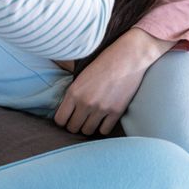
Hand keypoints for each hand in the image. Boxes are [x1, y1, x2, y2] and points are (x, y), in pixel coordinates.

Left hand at [53, 27, 171, 135]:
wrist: (128, 57)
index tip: (68, 117)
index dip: (63, 120)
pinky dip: (103, 126)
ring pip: (87, 131)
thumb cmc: (104, 61)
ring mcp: (101, 109)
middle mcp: (85, 102)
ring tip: (91, 118)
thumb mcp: (81, 74)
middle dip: (75, 124)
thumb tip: (65, 107)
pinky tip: (104, 118)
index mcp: (74, 91)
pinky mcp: (116, 112)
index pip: (60, 119)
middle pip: (73, 128)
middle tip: (80, 118)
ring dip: (88, 126)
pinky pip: (104, 131)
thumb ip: (73, 92)